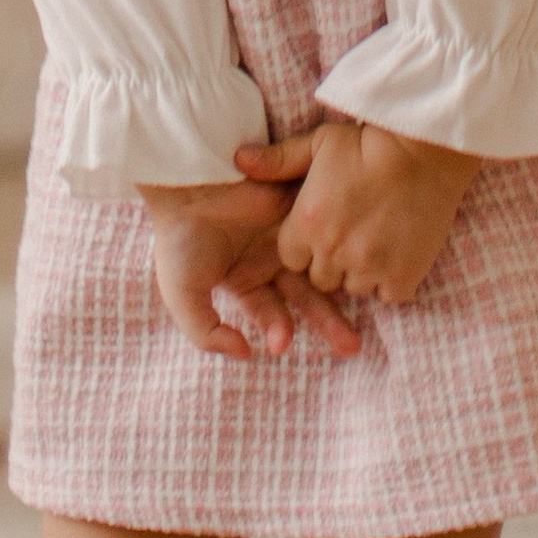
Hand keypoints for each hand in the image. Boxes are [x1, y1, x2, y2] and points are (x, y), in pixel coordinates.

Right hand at [139, 182, 361, 364]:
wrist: (184, 182)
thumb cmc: (179, 238)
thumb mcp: (184, 295)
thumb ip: (207, 333)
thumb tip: (245, 355)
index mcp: (246, 280)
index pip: (272, 314)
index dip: (279, 331)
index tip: (281, 344)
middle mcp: (271, 259)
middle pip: (307, 296)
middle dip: (328, 322)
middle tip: (351, 346)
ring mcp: (287, 230)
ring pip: (322, 265)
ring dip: (341, 289)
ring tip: (358, 312)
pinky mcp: (298, 202)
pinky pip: (322, 225)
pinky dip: (338, 244)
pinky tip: (349, 264)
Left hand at [234, 118, 482, 307]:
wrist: (423, 149)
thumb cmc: (367, 143)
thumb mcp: (317, 144)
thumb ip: (276, 161)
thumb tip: (239, 159)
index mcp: (307, 224)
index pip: (291, 258)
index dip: (306, 243)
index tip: (324, 225)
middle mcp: (333, 252)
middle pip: (321, 278)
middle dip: (331, 260)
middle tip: (352, 230)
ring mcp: (369, 269)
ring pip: (353, 288)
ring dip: (360, 271)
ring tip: (376, 237)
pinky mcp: (402, 278)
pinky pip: (387, 294)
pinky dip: (391, 279)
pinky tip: (397, 250)